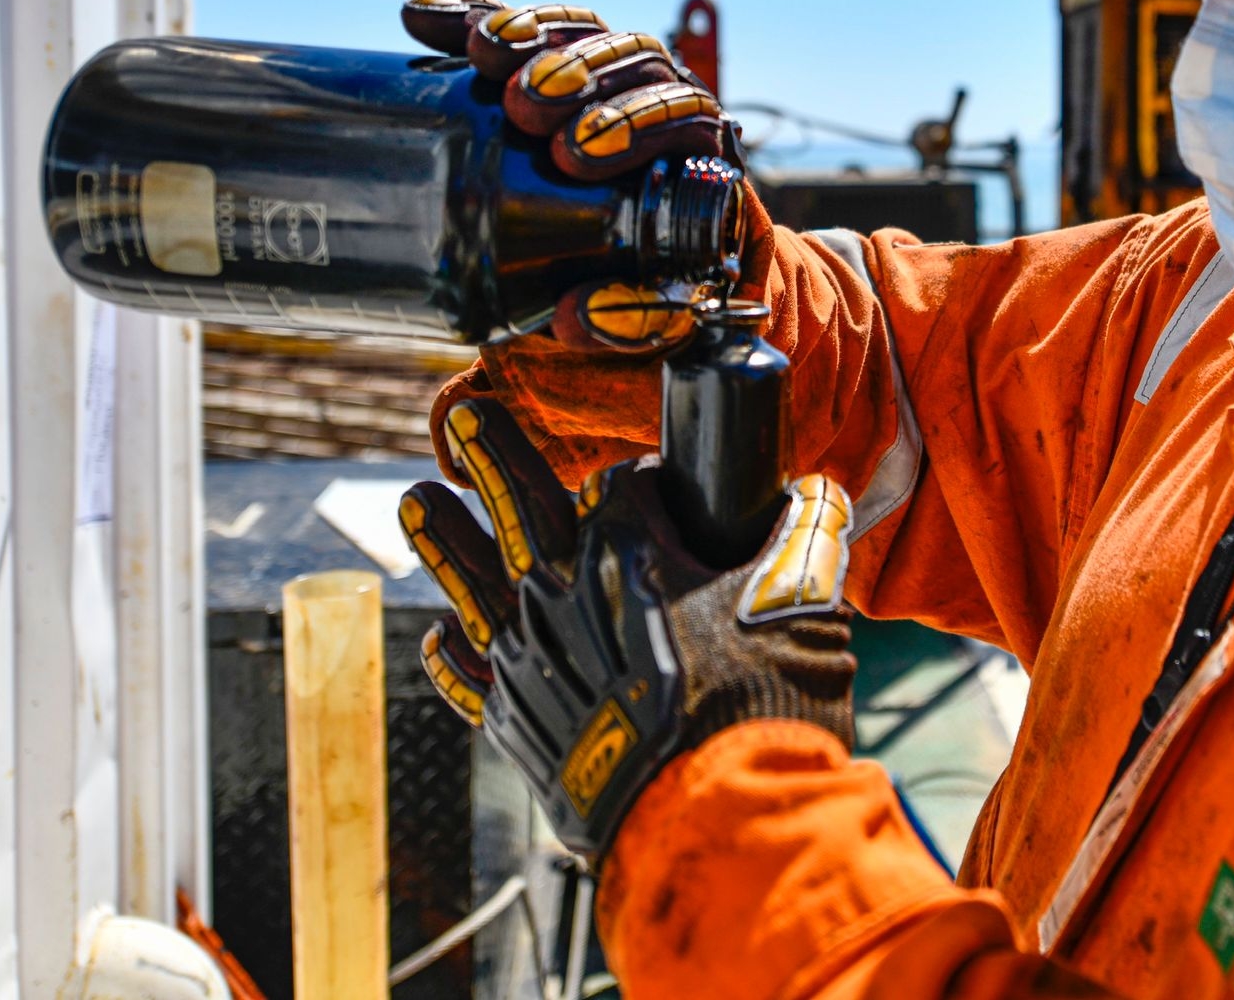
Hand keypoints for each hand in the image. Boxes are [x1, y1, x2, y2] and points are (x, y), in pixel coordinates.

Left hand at [399, 396, 856, 858]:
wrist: (706, 818)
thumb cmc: (756, 701)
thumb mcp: (802, 604)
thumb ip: (809, 537)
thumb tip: (818, 492)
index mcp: (629, 549)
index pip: (620, 486)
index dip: (638, 478)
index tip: (652, 482)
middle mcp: (562, 591)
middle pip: (522, 507)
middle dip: (495, 456)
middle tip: (468, 415)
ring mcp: (531, 658)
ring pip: (475, 584)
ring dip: (445, 539)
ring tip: (416, 500)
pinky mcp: (519, 723)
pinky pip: (474, 681)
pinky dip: (456, 660)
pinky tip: (444, 638)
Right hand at [401, 0, 753, 352]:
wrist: (589, 268)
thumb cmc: (632, 286)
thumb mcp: (644, 314)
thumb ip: (630, 323)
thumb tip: (581, 315)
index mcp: (691, 151)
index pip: (685, 114)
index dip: (637, 123)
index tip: (574, 156)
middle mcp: (652, 97)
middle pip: (635, 58)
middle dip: (580, 75)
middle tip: (525, 107)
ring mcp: (594, 71)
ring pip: (580, 29)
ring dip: (532, 32)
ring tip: (482, 55)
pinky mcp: (536, 59)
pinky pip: (507, 25)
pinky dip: (465, 14)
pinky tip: (418, 21)